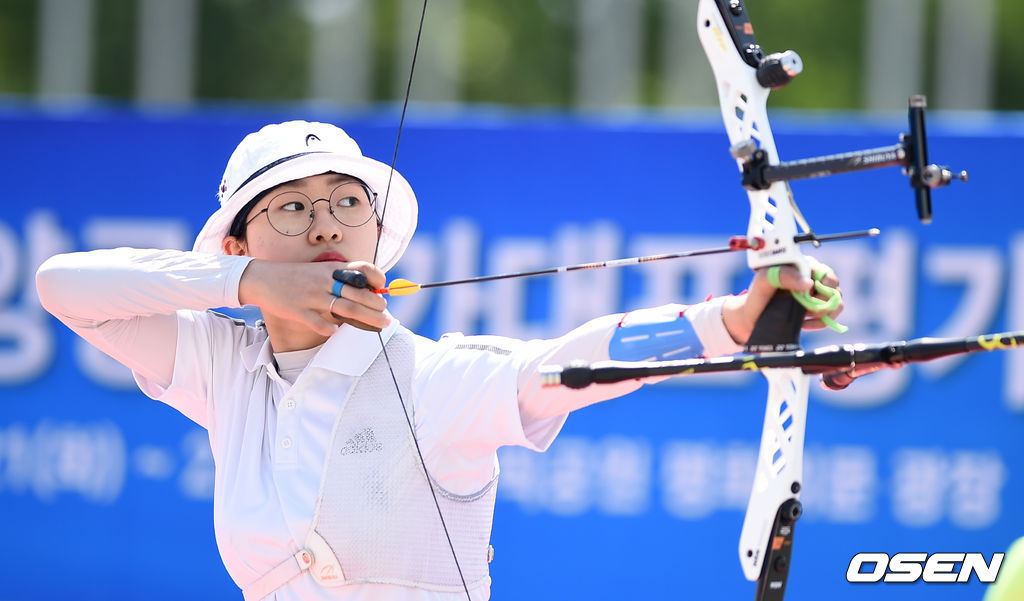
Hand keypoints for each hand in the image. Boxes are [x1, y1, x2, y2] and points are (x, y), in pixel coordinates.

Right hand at [238, 259, 388, 336]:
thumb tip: (366, 289)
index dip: (377, 278)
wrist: (262, 279)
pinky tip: (336, 332)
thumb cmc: (295, 276)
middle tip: (386, 315)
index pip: (362, 269)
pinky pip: (319, 323)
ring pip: (347, 309)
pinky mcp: (299, 311)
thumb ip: (339, 278)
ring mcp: (312, 297)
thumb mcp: (319, 270)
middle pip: (359, 295)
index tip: (382, 289)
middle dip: (378, 306)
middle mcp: (324, 281)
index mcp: (330, 269)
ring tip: (381, 324)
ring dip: (368, 318)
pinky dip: (330, 329)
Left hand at [721, 256, 843, 344]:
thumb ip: (782, 275)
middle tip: (804, 306)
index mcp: (800, 266)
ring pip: (837, 300)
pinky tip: (804, 324)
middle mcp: (811, 278)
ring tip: (802, 316)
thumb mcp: (762, 282)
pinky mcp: (817, 309)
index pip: (823, 271)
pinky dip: (821, 322)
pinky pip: (832, 314)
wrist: (751, 320)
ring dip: (822, 312)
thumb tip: (808, 283)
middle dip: (822, 299)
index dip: (820, 284)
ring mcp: (816, 294)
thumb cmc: (756, 298)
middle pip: (834, 286)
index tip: (805, 294)